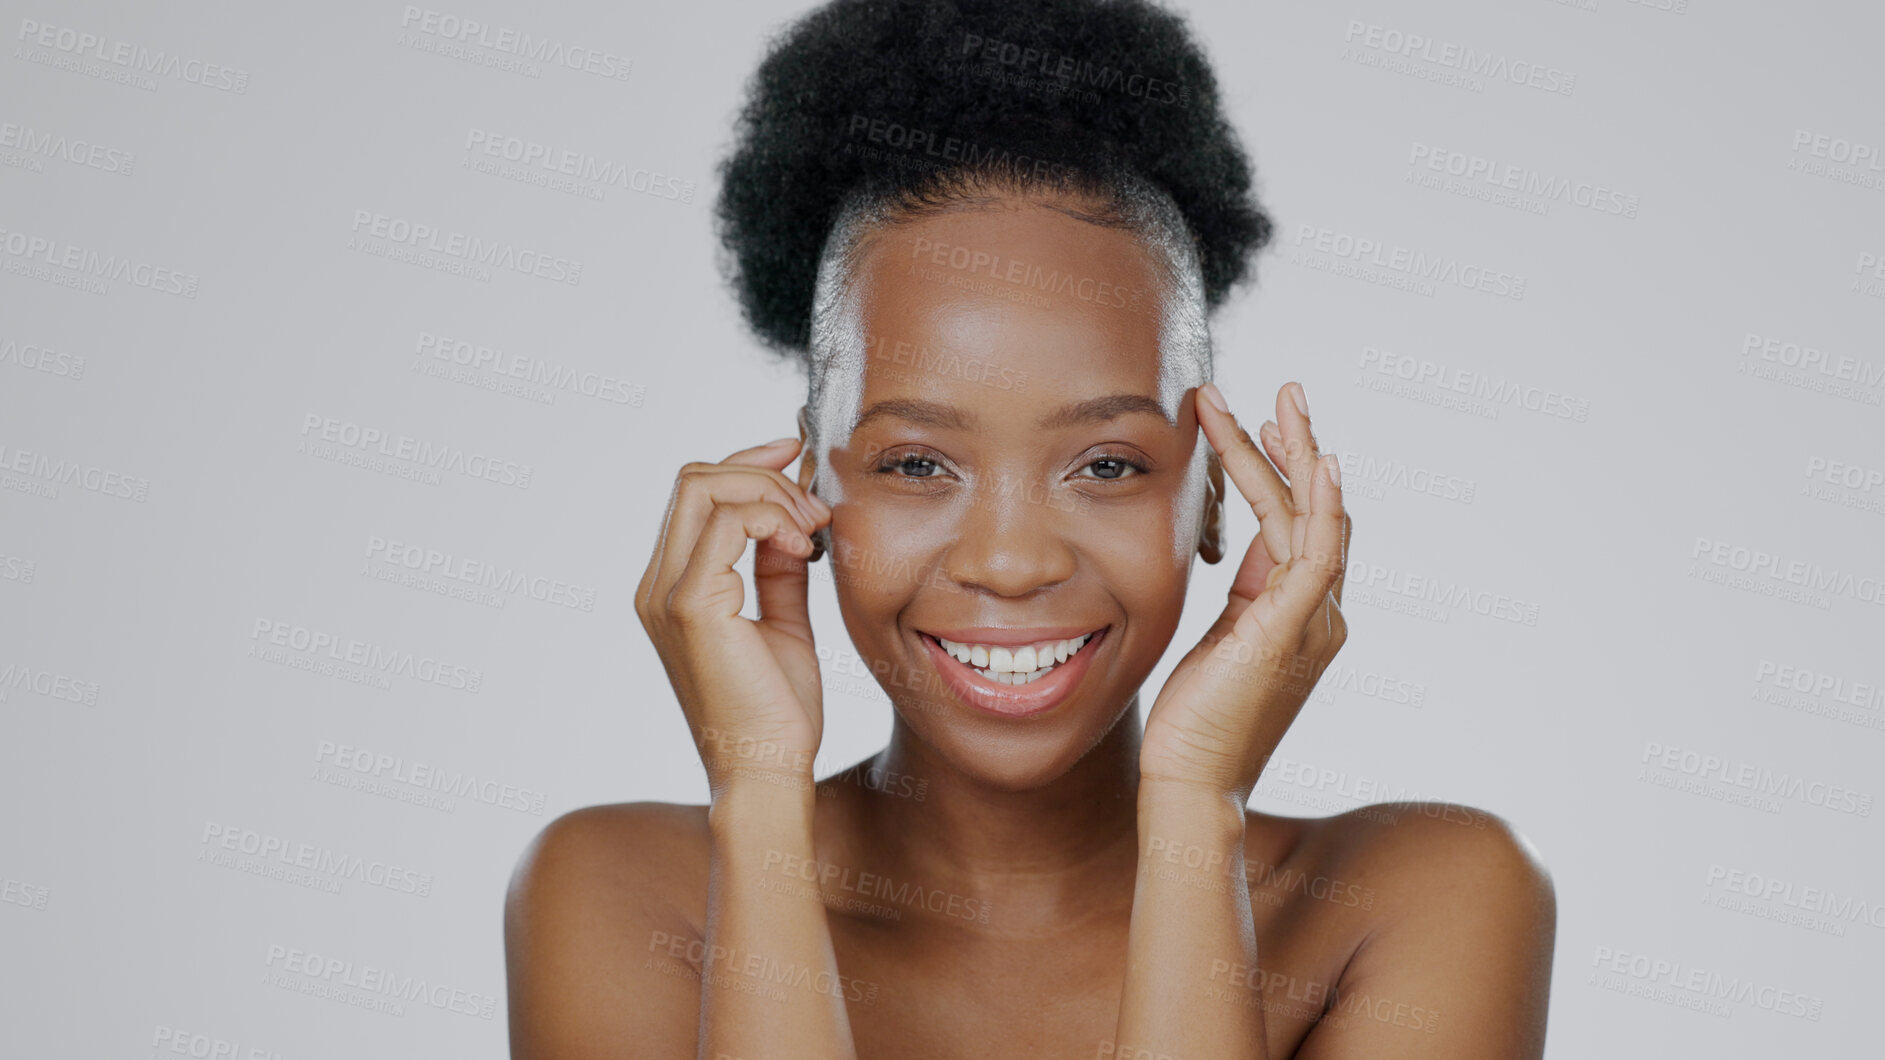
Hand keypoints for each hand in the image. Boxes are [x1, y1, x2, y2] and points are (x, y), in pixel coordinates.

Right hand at [634, 436, 833, 793]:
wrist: (769, 774)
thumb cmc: (776, 714)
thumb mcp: (783, 625)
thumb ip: (779, 571)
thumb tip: (793, 523)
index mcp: (670, 587)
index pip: (696, 492)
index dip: (749, 463)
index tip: (799, 459)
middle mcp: (656, 585)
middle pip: (696, 477)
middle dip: (764, 472)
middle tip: (815, 508)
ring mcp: (666, 594)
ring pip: (706, 487)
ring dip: (772, 492)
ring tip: (814, 530)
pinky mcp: (690, 606)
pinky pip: (727, 522)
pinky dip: (772, 517)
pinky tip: (804, 545)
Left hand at [1140, 381, 1351, 798]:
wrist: (1192, 783)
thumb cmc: (1196, 722)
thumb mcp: (1220, 641)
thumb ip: (1243, 597)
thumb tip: (1243, 551)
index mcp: (1301, 614)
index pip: (1299, 524)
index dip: (1281, 470)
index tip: (1256, 423)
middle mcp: (1320, 613)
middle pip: (1318, 509)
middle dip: (1299, 445)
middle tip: (1284, 390)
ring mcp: (1313, 622)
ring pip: (1313, 517)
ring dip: (1296, 454)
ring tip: (1279, 400)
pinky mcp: (1292, 631)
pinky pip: (1316, 554)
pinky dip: (1321, 505)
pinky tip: (1318, 460)